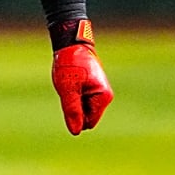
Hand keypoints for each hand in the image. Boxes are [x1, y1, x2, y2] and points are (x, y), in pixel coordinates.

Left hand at [50, 19, 112, 135]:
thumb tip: (76, 131)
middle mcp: (106, 96)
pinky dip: (75, 94)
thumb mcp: (67, 90)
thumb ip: (72, 111)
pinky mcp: (95, 87)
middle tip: (70, 89)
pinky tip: (73, 82)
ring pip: (84, 109)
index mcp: (103, 97)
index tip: (70, 96)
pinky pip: (83, 100)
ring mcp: (101, 92)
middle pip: (87, 116)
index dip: (75, 115)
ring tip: (71, 83)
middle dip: (76, 107)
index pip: (89, 122)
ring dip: (75, 100)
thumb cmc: (70, 64)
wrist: (71, 43)